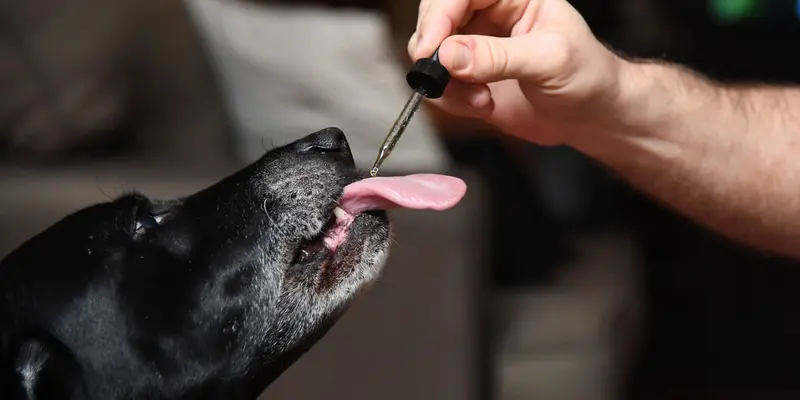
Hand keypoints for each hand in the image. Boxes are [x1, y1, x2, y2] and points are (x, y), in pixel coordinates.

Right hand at [408, 0, 626, 146]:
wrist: (591, 116)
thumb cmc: (587, 76)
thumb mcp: (549, 61)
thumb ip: (498, 57)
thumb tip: (450, 54)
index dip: (439, 15)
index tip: (431, 47)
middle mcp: (488, 16)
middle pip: (435, 16)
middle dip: (433, 48)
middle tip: (440, 74)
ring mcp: (475, 48)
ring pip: (431, 54)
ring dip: (446, 82)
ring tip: (479, 99)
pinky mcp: (468, 79)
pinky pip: (439, 86)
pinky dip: (452, 100)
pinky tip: (483, 106)